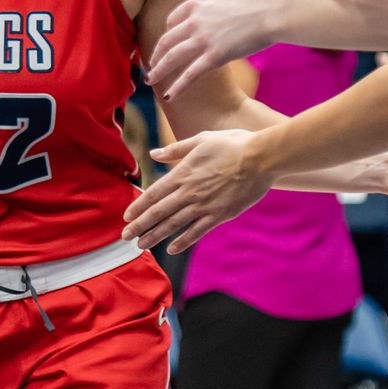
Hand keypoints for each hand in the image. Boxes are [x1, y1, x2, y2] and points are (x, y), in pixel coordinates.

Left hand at [122, 129, 270, 253]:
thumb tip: (153, 154)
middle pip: (158, 212)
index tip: (126, 216)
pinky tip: (171, 248)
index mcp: (183, 172)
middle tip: (125, 237)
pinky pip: (197, 231)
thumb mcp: (200, 140)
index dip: (138, 206)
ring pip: (174, 224)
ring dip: (155, 236)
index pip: (153, 193)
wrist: (262, 158)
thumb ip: (175, 149)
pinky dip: (183, 241)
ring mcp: (205, 205)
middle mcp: (190, 191)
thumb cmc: (233, 144)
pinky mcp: (220, 215)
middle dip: (140, 226)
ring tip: (141, 245)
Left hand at [145, 0, 277, 99]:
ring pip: (172, 58)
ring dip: (159, 71)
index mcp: (196, 3)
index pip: (172, 20)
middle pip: (167, 41)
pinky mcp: (215, 56)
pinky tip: (169, 96)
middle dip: (156, 55)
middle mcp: (195, 21)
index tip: (164, 43)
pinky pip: (190, 73)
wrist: (276, 11)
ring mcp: (203, 39)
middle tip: (149, 65)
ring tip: (150, 80)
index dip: (167, 33)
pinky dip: (178, 86)